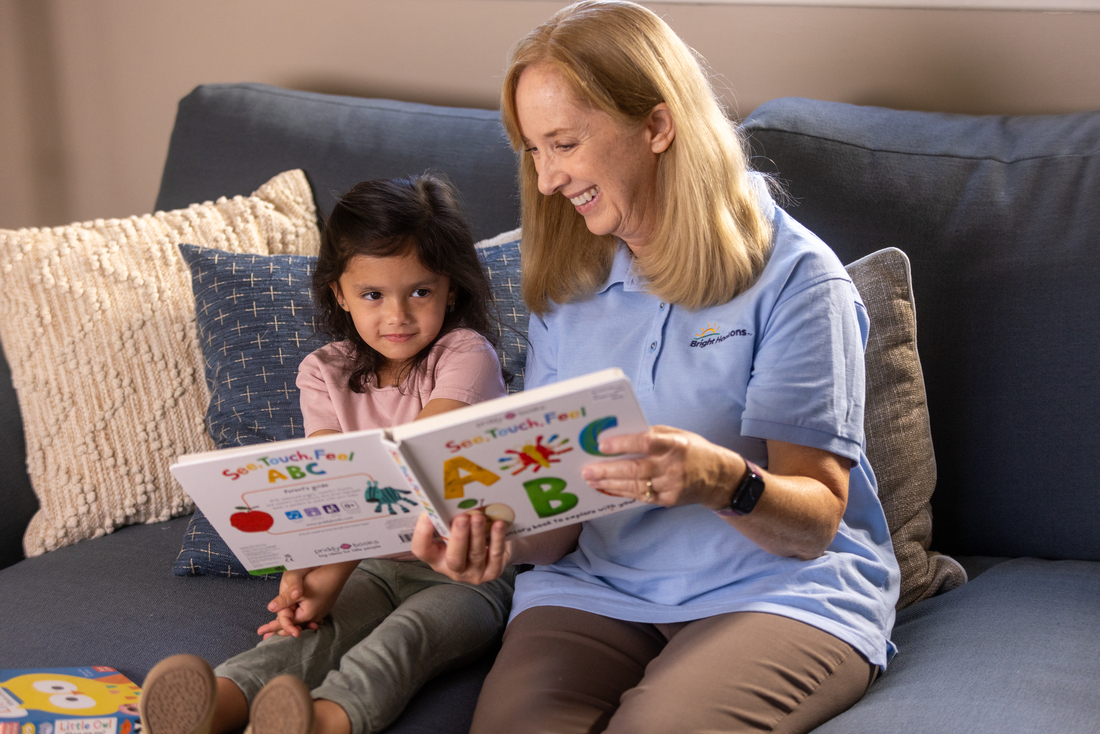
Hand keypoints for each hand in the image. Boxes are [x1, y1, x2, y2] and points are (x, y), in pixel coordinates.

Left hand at [257, 561, 356, 638]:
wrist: (338, 571)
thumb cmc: (318, 579)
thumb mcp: (298, 590)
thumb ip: (284, 600)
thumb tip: (270, 608)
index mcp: (307, 615)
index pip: (286, 623)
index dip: (272, 628)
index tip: (260, 632)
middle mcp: (315, 616)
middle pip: (294, 624)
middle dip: (280, 629)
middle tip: (265, 635)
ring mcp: (321, 611)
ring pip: (302, 620)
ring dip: (291, 623)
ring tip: (279, 628)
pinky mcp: (324, 605)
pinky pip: (309, 615)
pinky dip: (301, 618)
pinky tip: (299, 620)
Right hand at [411, 512, 511, 583]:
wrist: (494, 549)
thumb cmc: (467, 534)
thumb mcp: (454, 529)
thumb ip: (448, 520)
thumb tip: (448, 499)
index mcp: (436, 556)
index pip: (422, 550)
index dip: (422, 533)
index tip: (428, 514)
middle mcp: (452, 569)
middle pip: (453, 558)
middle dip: (458, 537)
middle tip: (462, 518)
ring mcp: (473, 573)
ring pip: (475, 555)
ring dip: (477, 534)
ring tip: (479, 517)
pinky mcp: (492, 572)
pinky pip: (495, 555)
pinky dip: (497, 539)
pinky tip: (498, 525)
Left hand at [581, 425, 743, 509]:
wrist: (719, 478)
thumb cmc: (693, 450)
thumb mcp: (678, 435)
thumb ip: (652, 434)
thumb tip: (620, 434)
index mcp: (676, 445)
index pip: (646, 443)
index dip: (623, 444)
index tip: (602, 445)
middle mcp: (674, 467)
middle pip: (635, 470)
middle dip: (608, 471)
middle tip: (587, 470)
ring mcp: (671, 486)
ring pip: (634, 486)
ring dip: (609, 484)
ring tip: (591, 480)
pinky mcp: (668, 500)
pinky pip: (640, 496)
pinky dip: (622, 492)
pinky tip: (607, 488)